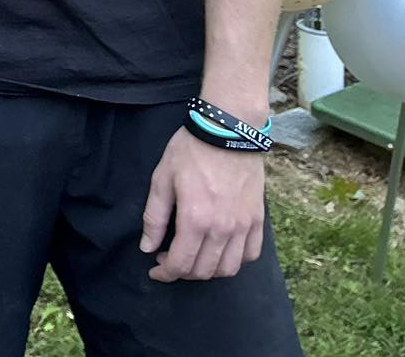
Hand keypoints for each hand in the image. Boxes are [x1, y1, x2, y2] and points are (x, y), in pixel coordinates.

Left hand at [140, 129, 266, 280]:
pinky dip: (235, 261)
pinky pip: (251, 254)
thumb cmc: (190, 151)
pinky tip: (221, 251)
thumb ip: (154, 217)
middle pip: (204, 271)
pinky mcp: (257, 220)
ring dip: (209, 271)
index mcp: (195, 220)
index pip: (180, 264)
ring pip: (229, 268)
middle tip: (170, 260)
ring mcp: (243, 226)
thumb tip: (147, 247)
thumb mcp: (162, 179)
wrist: (228, 130)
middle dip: (183, 272)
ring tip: (195, 258)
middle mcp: (222, 229)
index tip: (155, 270)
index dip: (165, 273)